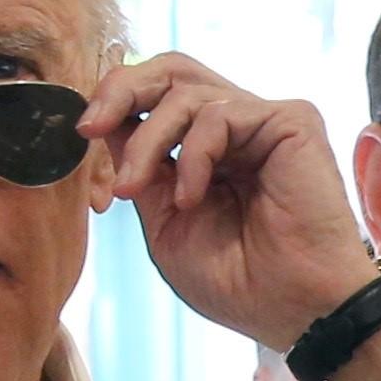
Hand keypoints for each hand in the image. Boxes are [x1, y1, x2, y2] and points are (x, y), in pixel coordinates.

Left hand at [83, 54, 380, 355]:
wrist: (297, 311)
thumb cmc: (241, 284)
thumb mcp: (165, 223)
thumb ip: (140, 169)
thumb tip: (103, 122)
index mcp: (211, 149)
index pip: (156, 97)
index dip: (114, 109)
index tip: (83, 143)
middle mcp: (240, 127)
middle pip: (170, 69)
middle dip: (119, 90)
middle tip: (89, 127)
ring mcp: (265, 122)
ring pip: (184, 89)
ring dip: (146, 140)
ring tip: (135, 190)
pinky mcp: (292, 121)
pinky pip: (219, 112)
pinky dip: (192, 154)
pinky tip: (193, 197)